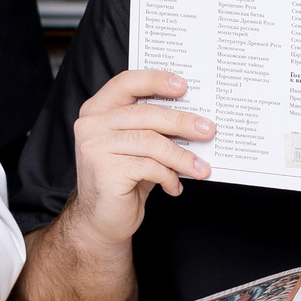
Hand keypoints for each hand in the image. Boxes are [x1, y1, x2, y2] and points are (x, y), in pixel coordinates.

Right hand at [58, 69, 213, 249]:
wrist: (101, 220)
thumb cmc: (123, 179)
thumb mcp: (136, 147)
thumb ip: (153, 127)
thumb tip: (194, 117)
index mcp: (98, 110)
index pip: (126, 83)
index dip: (155, 80)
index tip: (184, 86)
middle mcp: (91, 125)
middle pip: (145, 113)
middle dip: (182, 122)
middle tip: (208, 130)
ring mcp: (95, 147)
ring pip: (151, 142)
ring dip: (182, 156)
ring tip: (200, 167)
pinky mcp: (105, 171)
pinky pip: (149, 167)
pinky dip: (168, 176)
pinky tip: (174, 186)